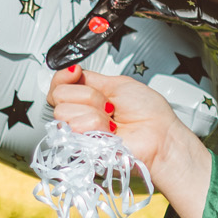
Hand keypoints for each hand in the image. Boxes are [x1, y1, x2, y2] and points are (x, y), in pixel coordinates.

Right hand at [46, 66, 215, 217]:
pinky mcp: (79, 147)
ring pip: (64, 111)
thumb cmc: (148, 114)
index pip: (58, 85)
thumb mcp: (118, 84)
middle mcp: (80, 115)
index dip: (63, 77)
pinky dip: (95, 124)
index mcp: (88, 98)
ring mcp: (78, 132)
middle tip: (110, 106)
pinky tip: (109, 132)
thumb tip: (71, 70)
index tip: (75, 73)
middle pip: (59, 95)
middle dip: (89, 96)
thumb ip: (91, 78)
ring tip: (112, 122)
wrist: (160, 136)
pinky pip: (74, 126)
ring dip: (94, 112)